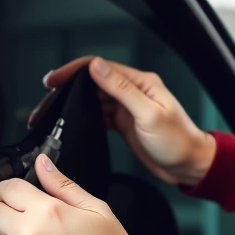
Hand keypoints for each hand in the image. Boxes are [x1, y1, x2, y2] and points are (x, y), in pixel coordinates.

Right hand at [31, 57, 214, 186]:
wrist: (190, 166)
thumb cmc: (178, 142)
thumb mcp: (149, 115)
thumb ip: (122, 90)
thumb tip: (97, 68)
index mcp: (139, 83)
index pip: (99, 68)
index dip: (72, 71)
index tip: (53, 80)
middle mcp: (132, 92)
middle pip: (91, 84)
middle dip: (66, 91)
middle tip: (45, 103)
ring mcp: (127, 108)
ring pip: (91, 100)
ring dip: (71, 105)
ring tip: (51, 115)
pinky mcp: (123, 123)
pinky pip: (97, 116)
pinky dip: (82, 119)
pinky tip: (70, 125)